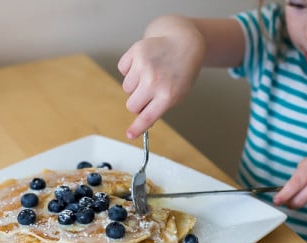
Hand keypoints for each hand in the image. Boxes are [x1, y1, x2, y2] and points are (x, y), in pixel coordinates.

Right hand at [118, 20, 203, 138]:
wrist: (184, 42)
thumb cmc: (181, 71)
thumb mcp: (178, 93)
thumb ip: (160, 108)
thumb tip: (141, 123)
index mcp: (168, 95)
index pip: (147, 117)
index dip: (137, 128)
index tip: (130, 135)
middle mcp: (154, 81)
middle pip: (132, 105)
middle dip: (137, 103)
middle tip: (148, 93)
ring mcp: (144, 66)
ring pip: (126, 88)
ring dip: (135, 84)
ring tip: (149, 74)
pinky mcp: (135, 52)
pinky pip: (122, 69)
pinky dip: (130, 68)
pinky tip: (143, 63)